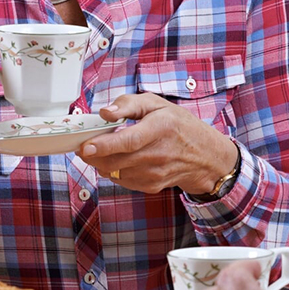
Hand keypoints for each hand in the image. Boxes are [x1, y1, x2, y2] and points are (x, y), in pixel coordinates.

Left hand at [79, 93, 238, 194]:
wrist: (204, 156)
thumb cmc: (179, 126)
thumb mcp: (157, 104)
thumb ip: (128, 104)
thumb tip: (105, 112)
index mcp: (161, 128)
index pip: (129, 141)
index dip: (105, 145)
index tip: (86, 145)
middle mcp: (159, 154)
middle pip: (117, 161)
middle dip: (93, 155)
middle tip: (83, 146)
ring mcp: (155, 173)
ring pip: (115, 173)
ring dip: (101, 163)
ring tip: (101, 150)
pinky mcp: (151, 185)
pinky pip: (122, 180)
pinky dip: (113, 171)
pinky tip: (117, 160)